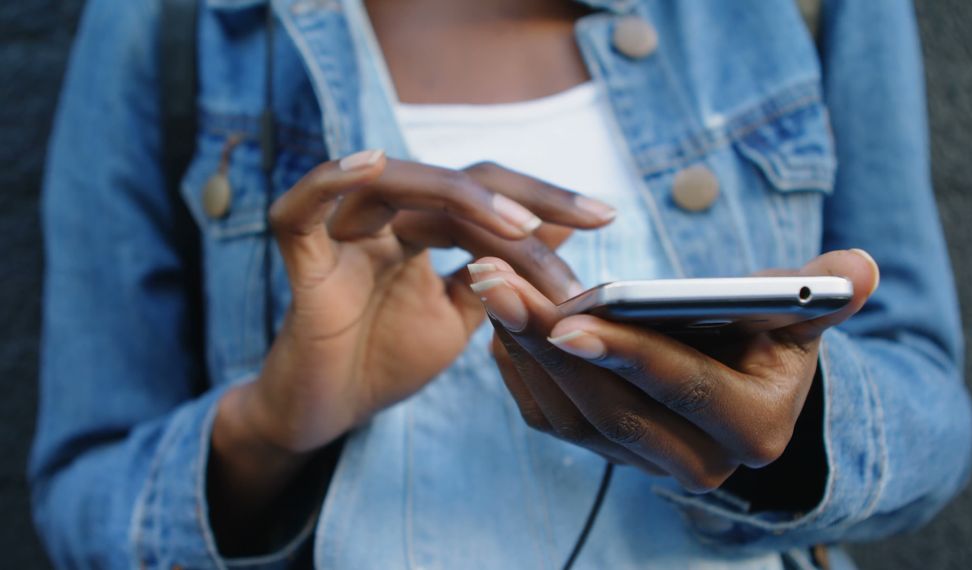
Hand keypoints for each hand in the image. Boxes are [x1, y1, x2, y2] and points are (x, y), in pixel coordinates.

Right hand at [208, 151, 613, 548]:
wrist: (328, 415)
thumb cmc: (389, 360)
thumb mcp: (464, 313)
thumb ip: (501, 271)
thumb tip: (556, 228)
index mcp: (421, 228)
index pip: (486, 196)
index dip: (545, 203)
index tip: (607, 217)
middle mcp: (385, 219)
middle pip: (454, 182)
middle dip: (525, 198)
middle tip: (589, 218)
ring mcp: (342, 233)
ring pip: (395, 183)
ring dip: (460, 196)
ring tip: (519, 225)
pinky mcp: (302, 258)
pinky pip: (302, 206)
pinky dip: (330, 178)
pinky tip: (372, 164)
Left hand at [469, 250, 877, 492]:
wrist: (746, 390)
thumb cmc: (773, 339)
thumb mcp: (801, 316)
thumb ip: (823, 293)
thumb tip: (859, 267)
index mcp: (752, 429)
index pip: (684, 389)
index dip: (629, 355)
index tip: (572, 320)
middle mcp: (696, 462)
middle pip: (611, 406)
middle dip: (548, 343)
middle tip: (500, 280)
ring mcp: (642, 463)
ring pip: (570, 415)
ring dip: (522, 349)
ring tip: (491, 284)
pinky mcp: (604, 453)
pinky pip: (549, 419)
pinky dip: (519, 371)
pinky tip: (500, 320)